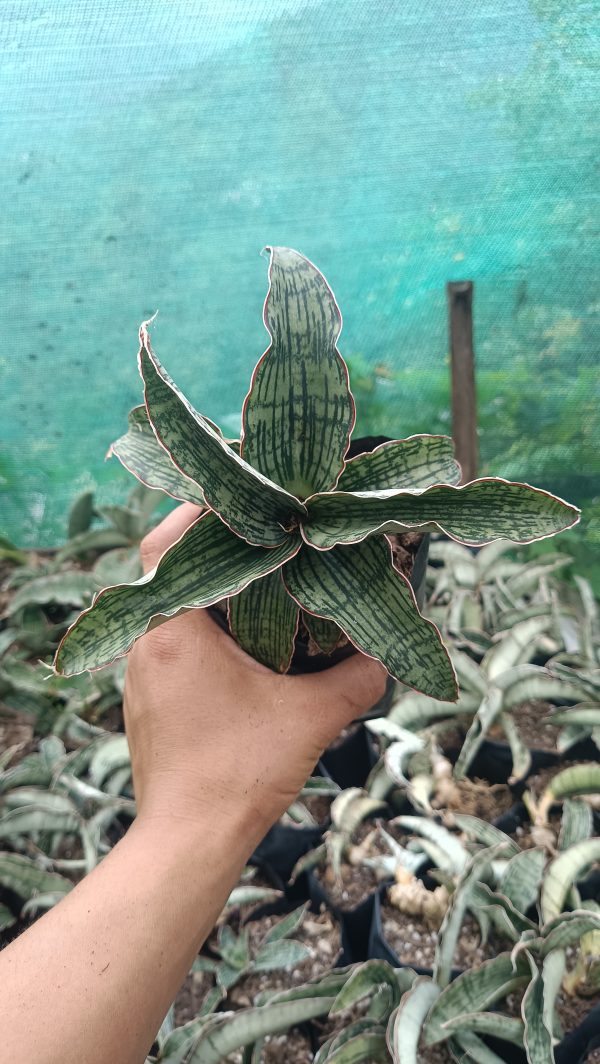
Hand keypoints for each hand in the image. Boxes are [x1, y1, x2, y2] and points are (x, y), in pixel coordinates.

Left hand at [125, 503, 386, 839]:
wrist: (189, 842)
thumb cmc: (239, 774)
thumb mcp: (310, 718)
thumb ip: (356, 679)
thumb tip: (386, 655)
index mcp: (173, 631)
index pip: (169, 543)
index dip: (201, 509)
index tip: (243, 493)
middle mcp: (148, 643)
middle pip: (173, 569)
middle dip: (218, 546)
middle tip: (266, 531)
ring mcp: (144, 673)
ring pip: (173, 607)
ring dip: (213, 588)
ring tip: (263, 576)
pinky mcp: (152, 699)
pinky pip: (175, 640)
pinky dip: (208, 626)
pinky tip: (249, 637)